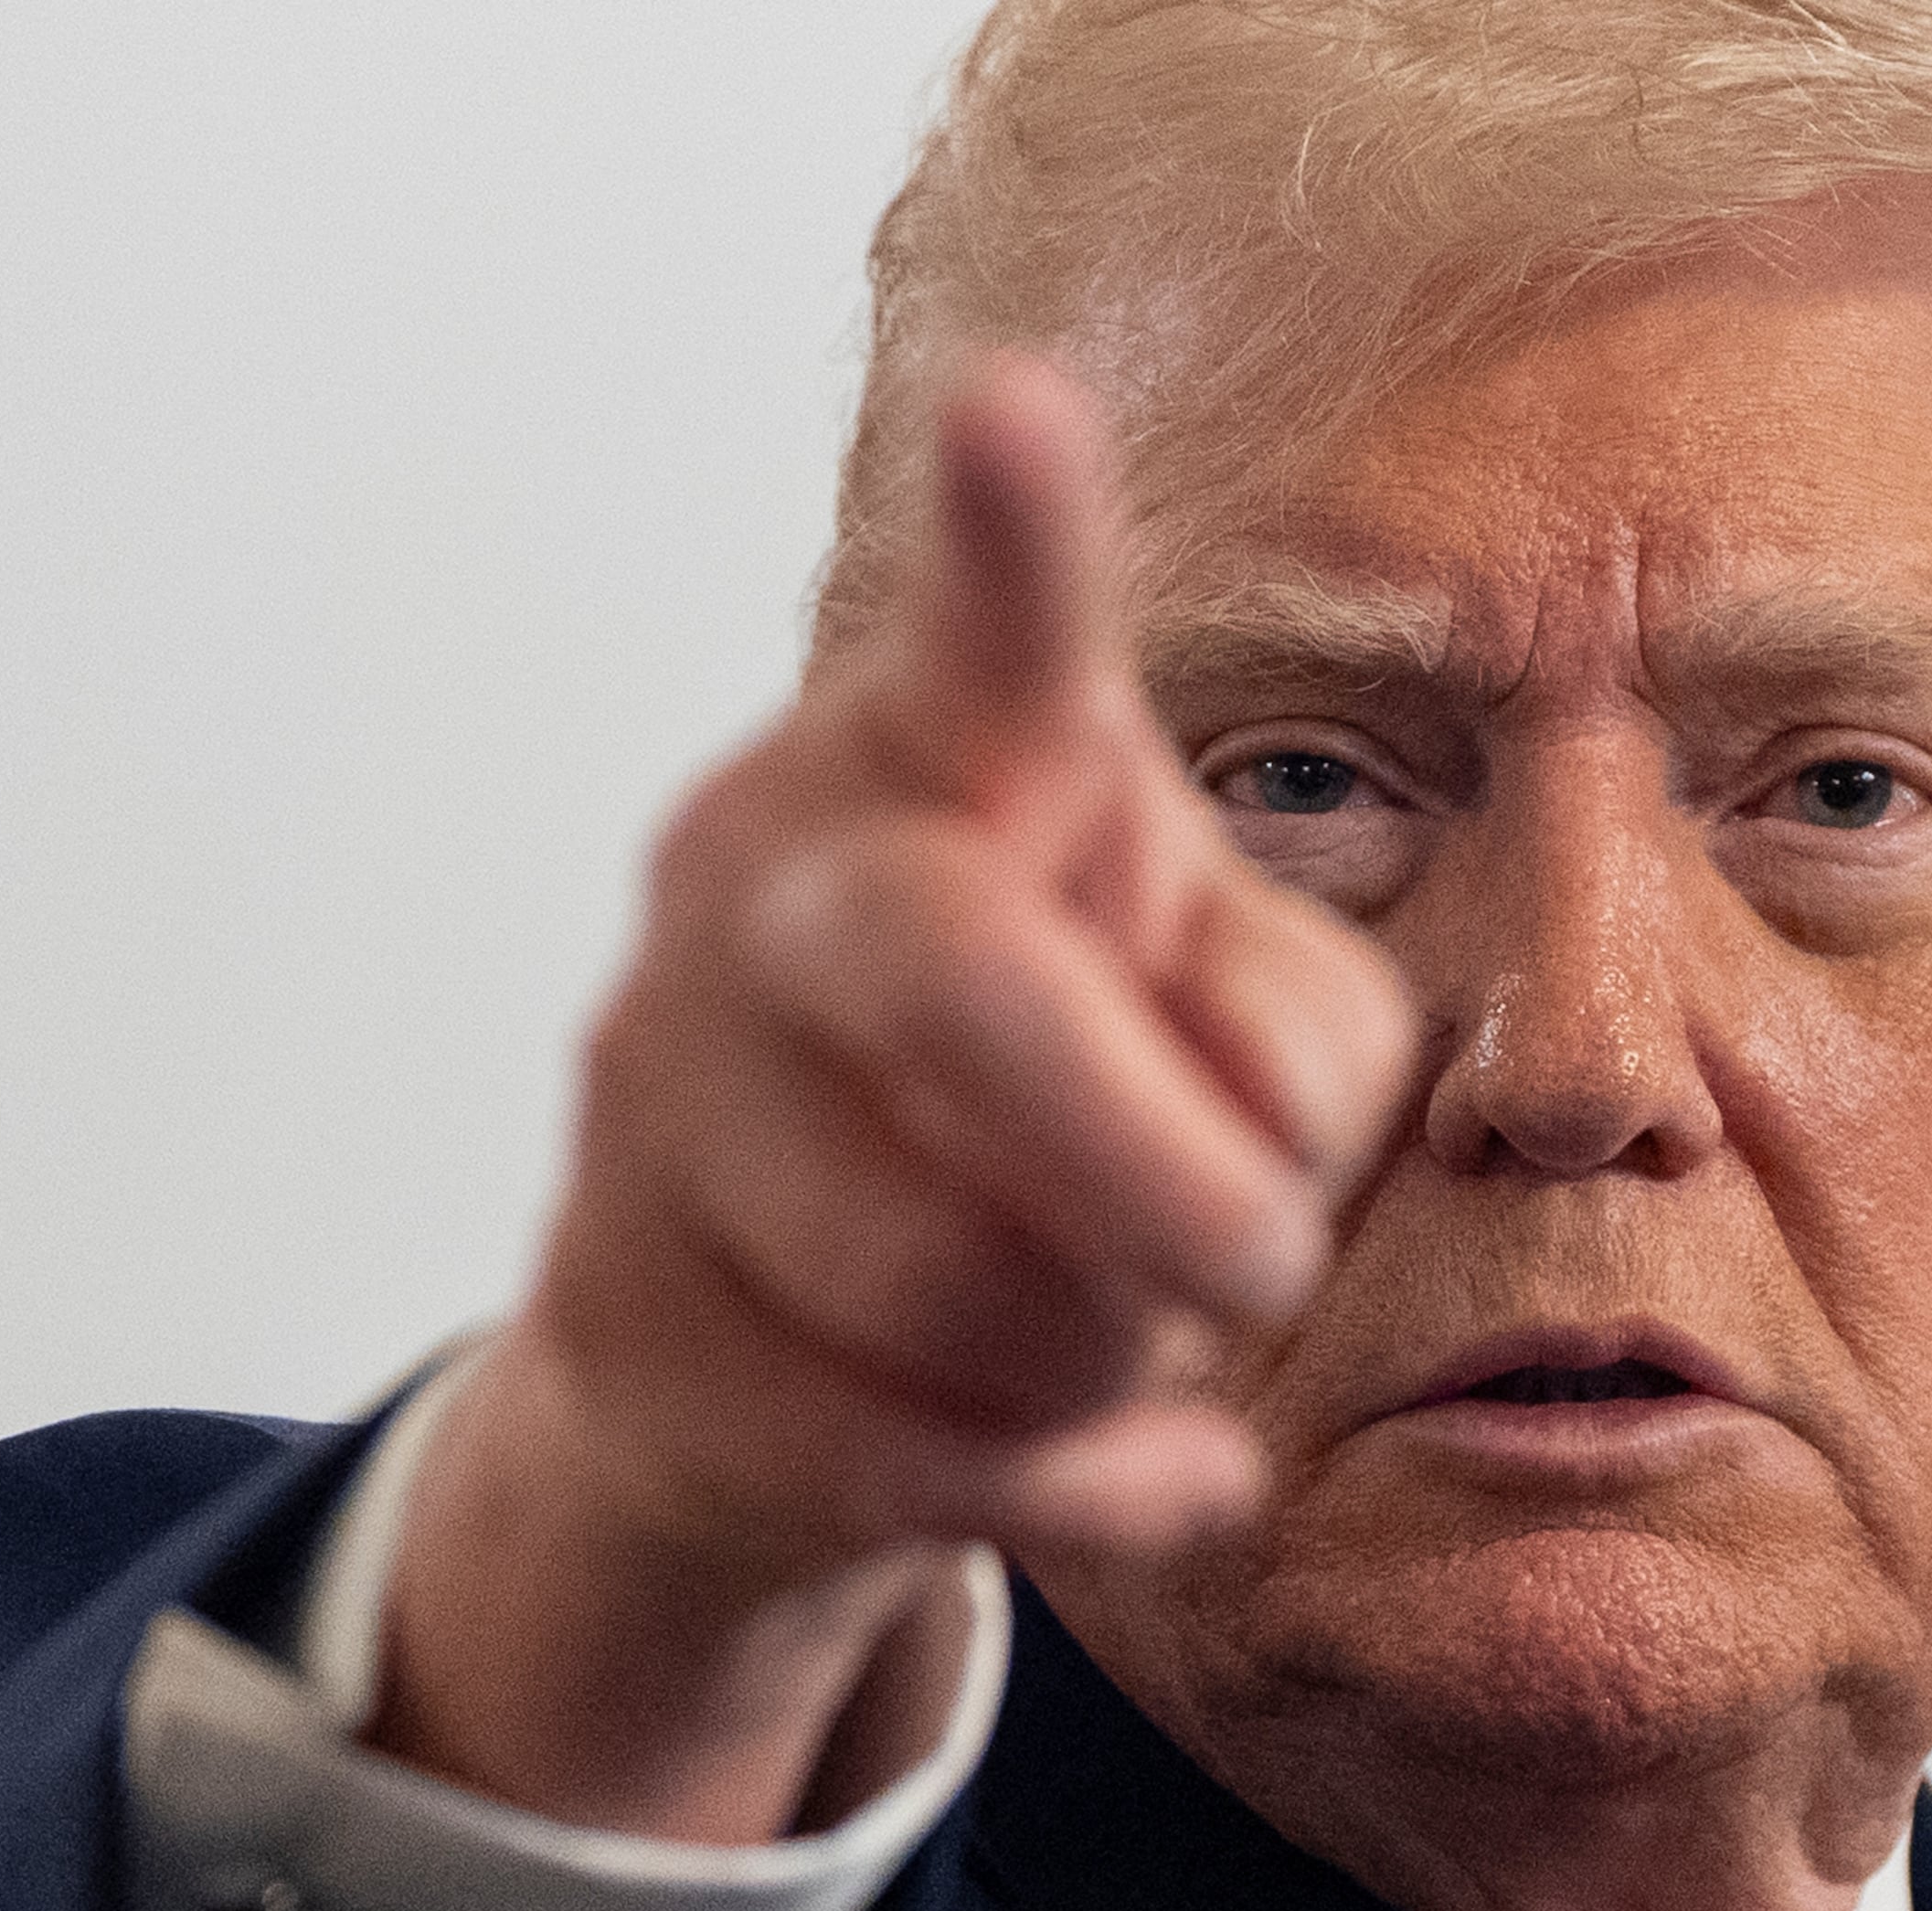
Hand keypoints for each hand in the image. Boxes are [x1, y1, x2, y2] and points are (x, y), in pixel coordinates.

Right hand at [370, 356, 1415, 1840]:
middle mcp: (769, 895)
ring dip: (1111, 1341)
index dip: (1011, 541)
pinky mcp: (643, 1333)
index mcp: (933, 770)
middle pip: (956, 985)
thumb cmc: (1048, 1089)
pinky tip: (1167, 1471)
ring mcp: (670, 1111)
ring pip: (949, 1276)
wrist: (756, 1319)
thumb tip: (1249, 1142)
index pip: (984, 647)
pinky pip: (921, 1463)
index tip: (1018, 399)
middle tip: (1268, 1260)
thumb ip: (1288, 1020)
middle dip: (1151, 1162)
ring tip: (1125, 1319)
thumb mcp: (1215, 1004)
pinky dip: (1097, 1490)